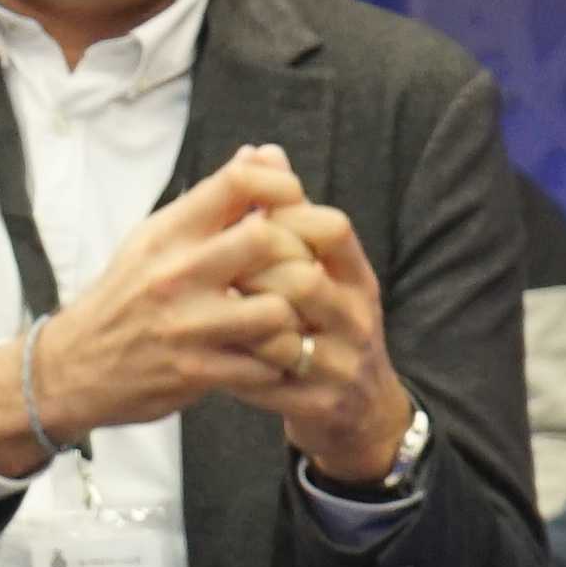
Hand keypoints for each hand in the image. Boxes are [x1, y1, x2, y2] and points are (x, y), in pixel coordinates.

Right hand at [0, 145, 412, 481]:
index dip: (283, 186)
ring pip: (276, 309)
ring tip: (288, 319)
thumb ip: (216, 201)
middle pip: (268, 239)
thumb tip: (266, 154)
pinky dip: (276, 363)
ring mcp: (186, 325)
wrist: (73, 365)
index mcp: (169, 232)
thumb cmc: (126, 295)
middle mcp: (175, 272)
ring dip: (293, 317)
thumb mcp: (158, 238)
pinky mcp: (194, 373)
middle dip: (298, 253)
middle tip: (302, 268)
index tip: (294, 205)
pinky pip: (264, 366)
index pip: (239, 181)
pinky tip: (269, 356)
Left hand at [205, 149, 418, 484]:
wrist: (357, 416)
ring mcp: (341, 363)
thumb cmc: (323, 329)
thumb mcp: (322, 273)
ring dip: (237, 319)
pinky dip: (233, 369)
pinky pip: (268, 383)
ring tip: (207, 312)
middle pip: (304, 279)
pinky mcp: (319, 404)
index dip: (286, 217)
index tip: (244, 219)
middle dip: (250, 273)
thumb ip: (290, 218)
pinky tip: (208, 358)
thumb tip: (263, 150)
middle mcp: (356, 316)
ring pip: (284, 332)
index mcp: (356, 276)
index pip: (333, 229)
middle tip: (214, 272)